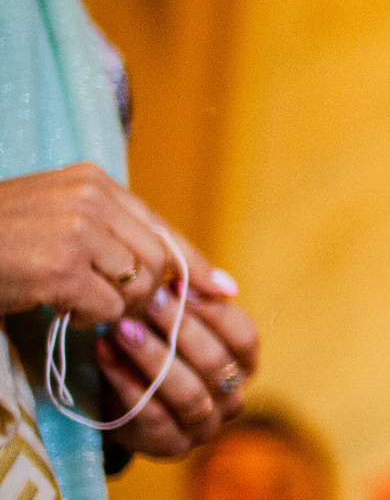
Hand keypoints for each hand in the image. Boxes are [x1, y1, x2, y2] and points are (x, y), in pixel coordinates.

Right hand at [0, 164, 215, 323]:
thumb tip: (174, 274)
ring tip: (75, 300)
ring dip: (114, 307)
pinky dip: (89, 318)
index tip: (224, 290)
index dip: (195, 264)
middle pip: (158, 260)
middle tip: (115, 307)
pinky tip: (60, 306)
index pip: (162, 227)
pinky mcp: (59, 268)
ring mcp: (76, 231)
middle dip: (148, 295)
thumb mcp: (55, 219)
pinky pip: (108, 309)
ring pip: (138, 287)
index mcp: (93, 182)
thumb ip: (109, 233)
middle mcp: (90, 198)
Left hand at [95, 273, 260, 458]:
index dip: (214, 311)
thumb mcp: (177, 320)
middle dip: (178, 327)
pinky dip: (125, 381)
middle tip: (144, 300)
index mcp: (244, 366)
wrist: (119, 399)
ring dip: (153, 356)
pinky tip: (104, 353)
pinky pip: (152, 413)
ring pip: (188, 391)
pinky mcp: (171, 445)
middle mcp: (233, 399)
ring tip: (121, 327)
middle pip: (216, 362)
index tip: (175, 285)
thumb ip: (196, 296)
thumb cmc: (156, 347)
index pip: (245, 337)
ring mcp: (205, 427)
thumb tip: (222, 283)